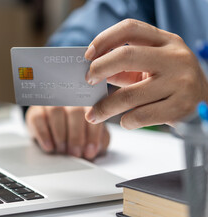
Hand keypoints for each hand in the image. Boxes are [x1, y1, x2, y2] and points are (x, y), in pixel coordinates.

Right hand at [26, 106, 109, 159]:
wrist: (52, 129)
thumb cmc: (76, 132)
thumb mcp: (91, 136)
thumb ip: (99, 141)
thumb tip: (95, 149)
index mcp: (88, 102)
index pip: (93, 114)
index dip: (92, 134)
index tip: (90, 151)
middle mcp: (70, 98)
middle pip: (74, 111)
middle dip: (76, 135)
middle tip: (75, 153)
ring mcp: (51, 102)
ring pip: (55, 112)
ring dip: (60, 134)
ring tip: (62, 150)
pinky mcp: (35, 110)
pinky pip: (38, 119)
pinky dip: (44, 135)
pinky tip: (49, 147)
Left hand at [84, 19, 207, 128]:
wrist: (205, 104)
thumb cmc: (170, 83)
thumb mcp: (153, 66)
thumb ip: (125, 67)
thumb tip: (91, 73)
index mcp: (166, 41)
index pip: (130, 28)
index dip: (103, 40)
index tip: (87, 56)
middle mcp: (175, 58)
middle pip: (125, 55)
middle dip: (99, 69)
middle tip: (87, 81)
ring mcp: (180, 83)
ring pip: (128, 95)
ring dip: (104, 107)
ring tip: (93, 114)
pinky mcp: (181, 108)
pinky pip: (140, 116)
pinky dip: (126, 121)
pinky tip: (125, 121)